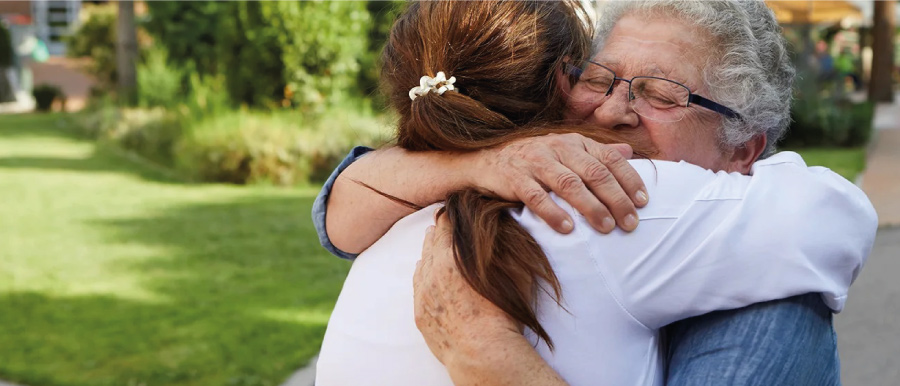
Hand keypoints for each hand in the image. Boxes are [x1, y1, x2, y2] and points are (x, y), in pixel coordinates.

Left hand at [413, 214, 518, 364]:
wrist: (484, 352)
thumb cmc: (503, 313)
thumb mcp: (513, 271)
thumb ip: (504, 246)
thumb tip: (501, 227)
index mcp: (453, 257)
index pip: (447, 225)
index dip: (452, 215)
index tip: (456, 209)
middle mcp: (433, 271)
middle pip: (431, 241)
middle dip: (440, 232)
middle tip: (446, 223)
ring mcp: (423, 293)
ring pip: (422, 263)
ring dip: (430, 253)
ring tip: (436, 244)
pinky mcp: (420, 313)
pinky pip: (418, 285)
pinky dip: (423, 275)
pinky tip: (427, 270)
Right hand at [473, 133, 647, 233]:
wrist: (486, 161)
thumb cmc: (534, 160)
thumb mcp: (566, 151)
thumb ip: (596, 153)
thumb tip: (630, 152)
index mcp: (574, 142)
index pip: (609, 159)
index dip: (629, 180)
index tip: (643, 203)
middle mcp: (557, 147)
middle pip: (594, 173)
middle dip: (615, 199)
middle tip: (630, 223)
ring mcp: (535, 161)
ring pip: (569, 184)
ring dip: (590, 207)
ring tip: (606, 228)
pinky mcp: (514, 177)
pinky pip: (536, 196)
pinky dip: (552, 212)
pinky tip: (567, 228)